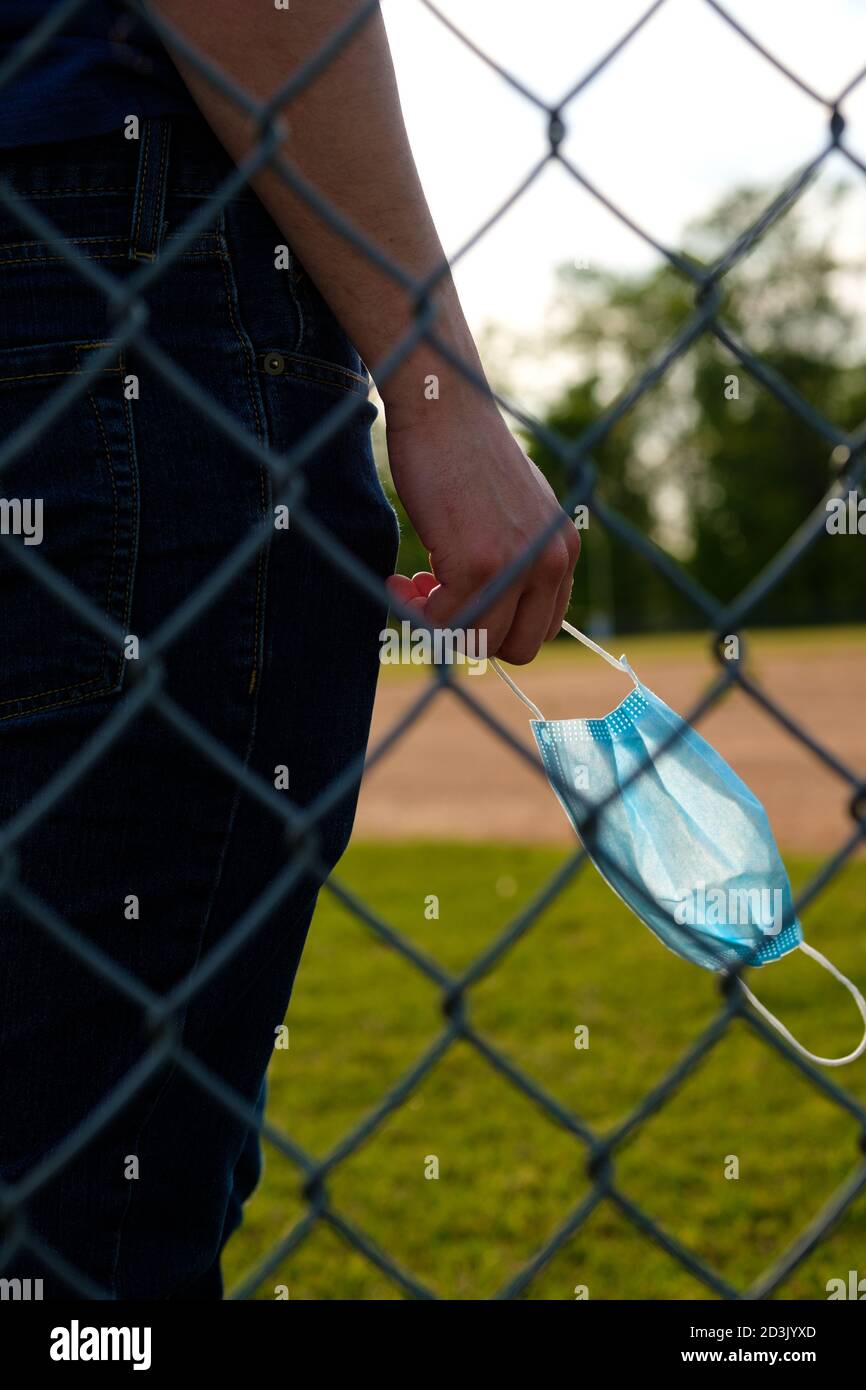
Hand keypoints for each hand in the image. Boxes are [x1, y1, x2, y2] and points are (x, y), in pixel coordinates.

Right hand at [384, 407, 578, 663]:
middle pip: (518, 647)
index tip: (459, 600)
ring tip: (409, 587)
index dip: (495, 625)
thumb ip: (520, 557)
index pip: (541, 627)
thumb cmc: (465, 454)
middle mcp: (552, 561)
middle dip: (471, 636)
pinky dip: (414, 610)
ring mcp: (518, 565)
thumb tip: (497, 608)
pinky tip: (397, 579)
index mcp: (564, 550)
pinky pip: (445, 621)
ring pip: (479, 642)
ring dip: (437, 625)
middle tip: (433, 600)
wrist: (443, 406)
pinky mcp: (479, 564)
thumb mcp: (515, 511)